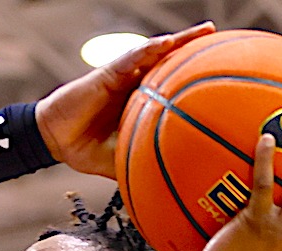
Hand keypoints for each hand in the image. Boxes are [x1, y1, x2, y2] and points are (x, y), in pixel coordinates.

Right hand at [35, 22, 214, 177]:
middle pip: (171, 62)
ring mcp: (123, 75)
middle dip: (197, 50)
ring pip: (156, 52)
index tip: (224, 77)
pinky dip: (150, 49)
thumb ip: (142, 164)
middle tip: (225, 42)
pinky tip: (167, 43)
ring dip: (182, 40)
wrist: (55, 141)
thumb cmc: (85, 149)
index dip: (196, 78)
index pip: (173, 84)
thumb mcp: (121, 161)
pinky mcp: (107, 72)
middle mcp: (136, 83)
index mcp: (141, 101)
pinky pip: (131, 57)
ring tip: (206, 32)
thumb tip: (168, 187)